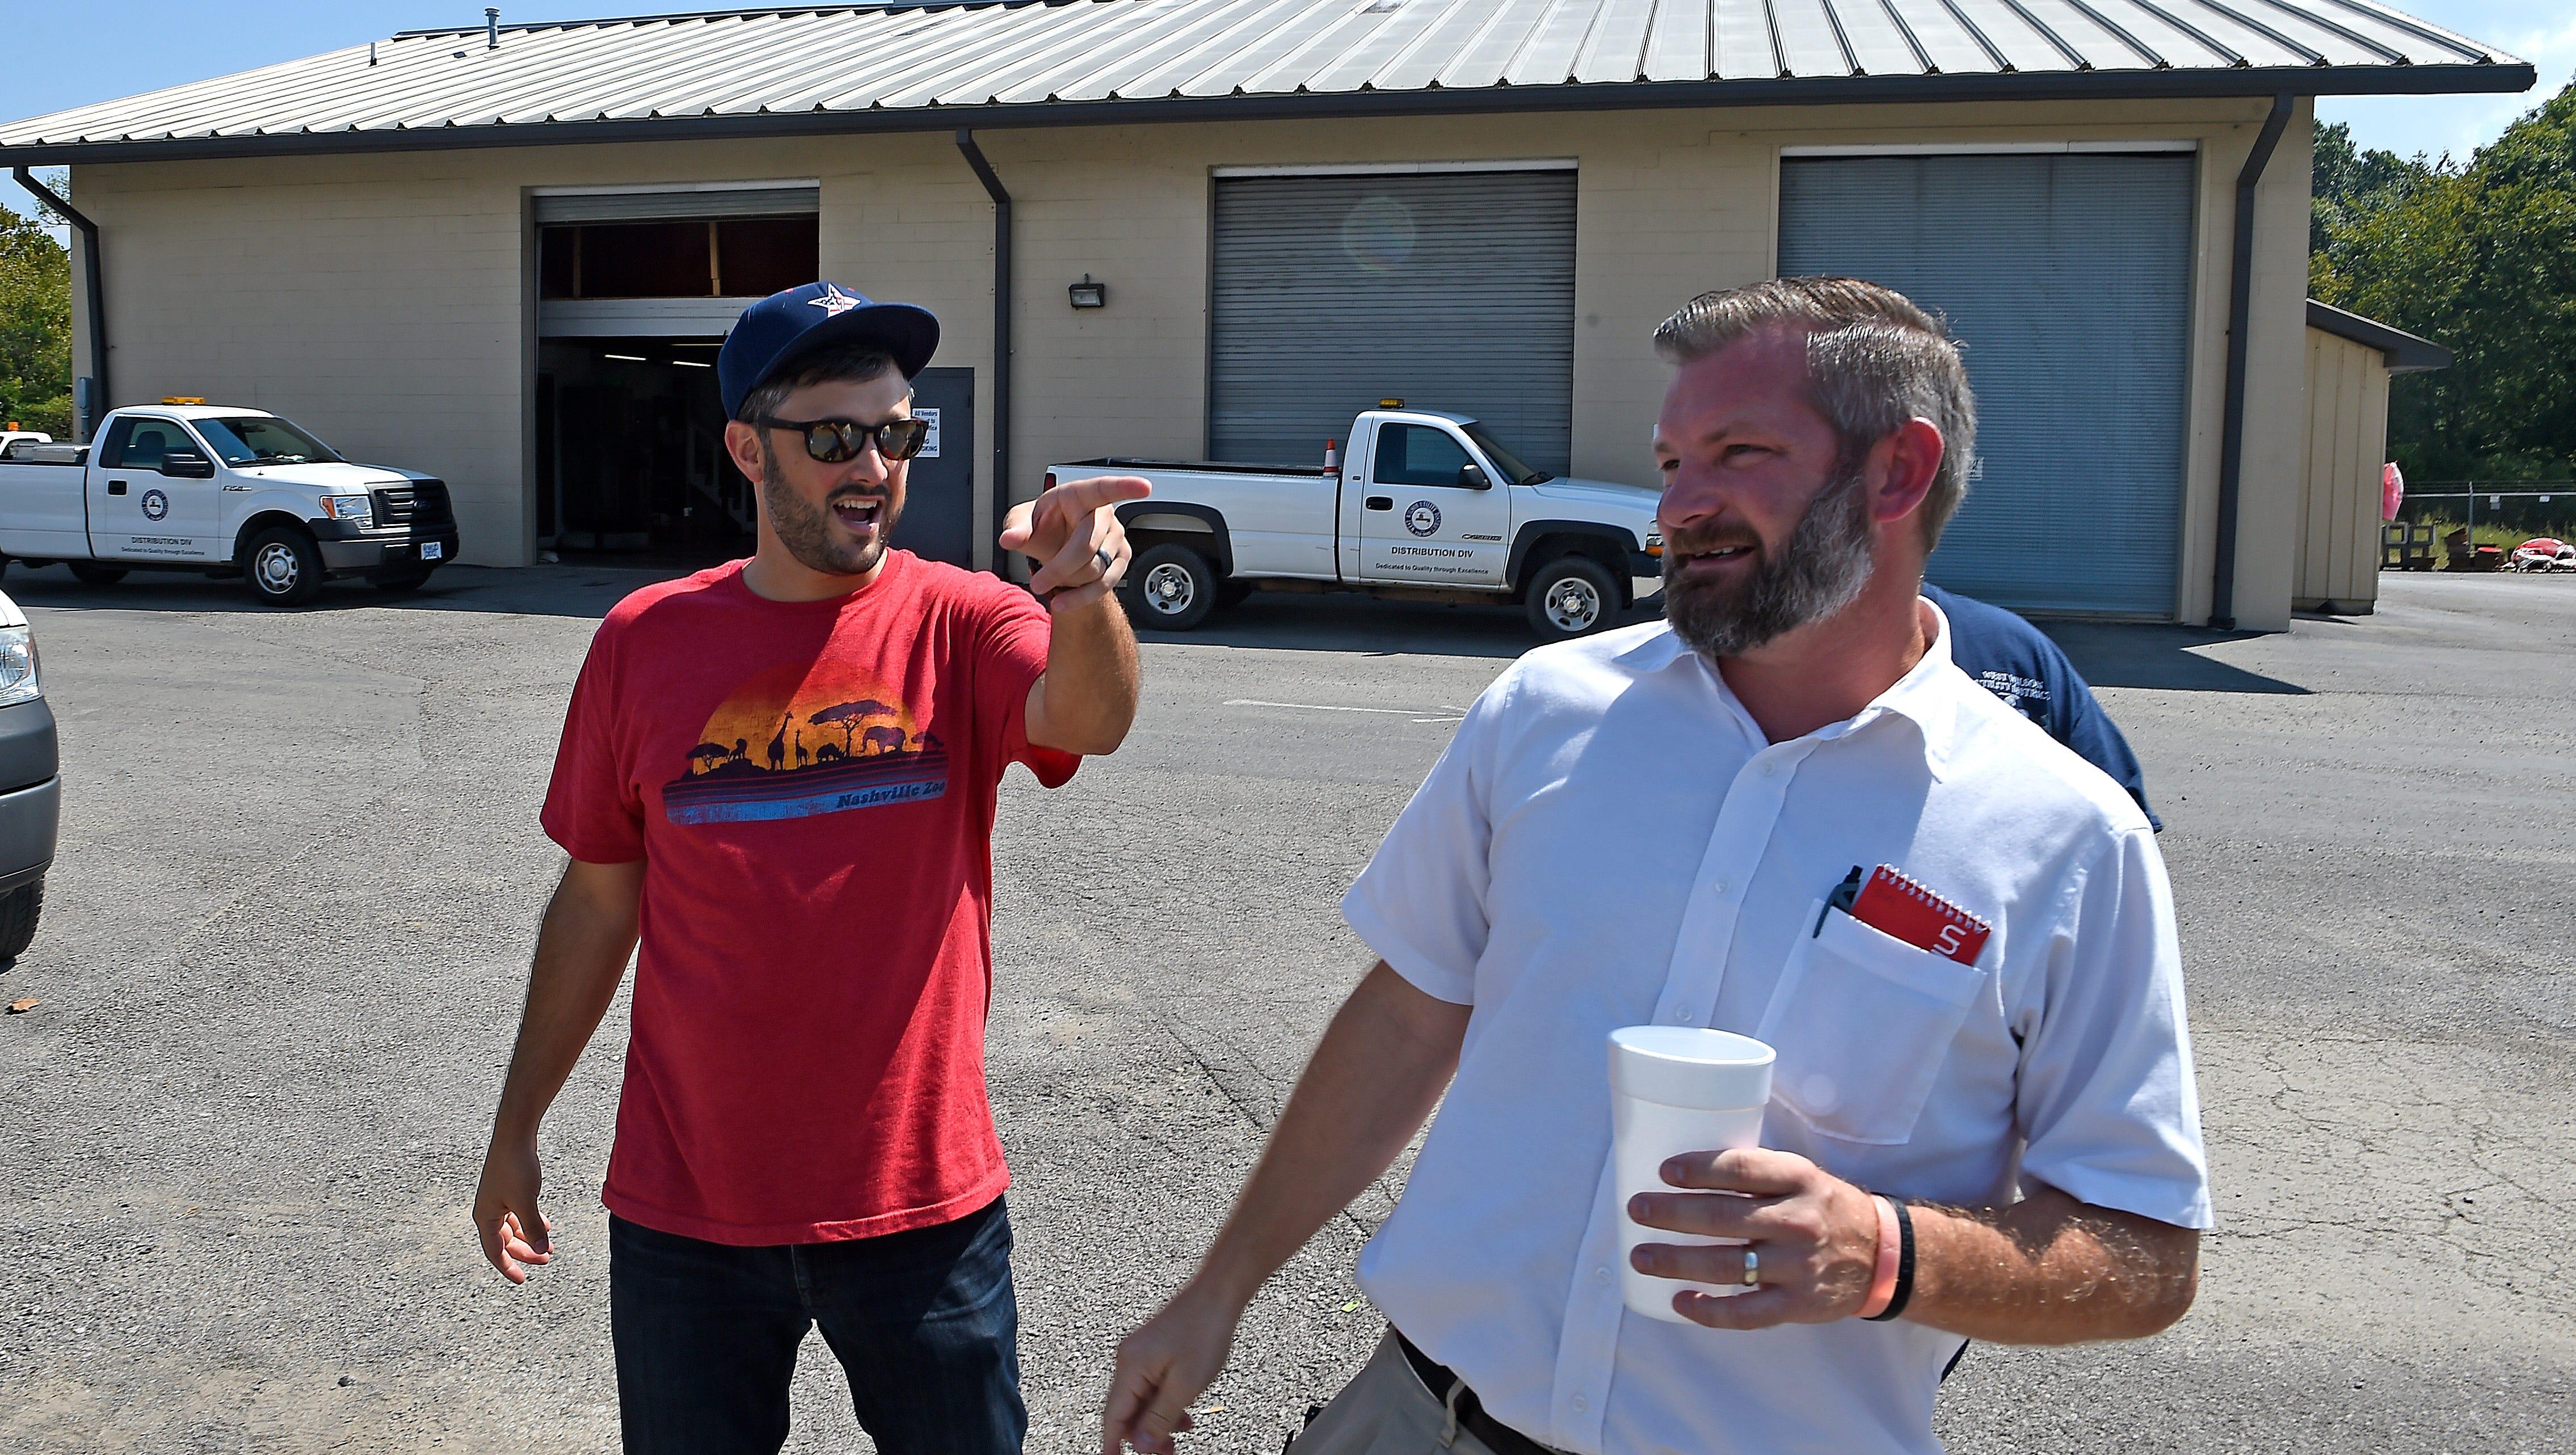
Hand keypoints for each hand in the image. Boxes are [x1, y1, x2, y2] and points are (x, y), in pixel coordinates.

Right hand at [473, 1135, 553, 1283]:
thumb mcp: (526, 1201)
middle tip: (547, 1260)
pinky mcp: (508, 1190)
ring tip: (550, 1245)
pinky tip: (546, 1225)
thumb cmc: (515, 1167)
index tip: (522, 1280)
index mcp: (485, 1217)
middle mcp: (488, 1211)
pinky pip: (518, 1214)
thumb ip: (533, 1227)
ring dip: (531, 1237)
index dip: (508, 1267)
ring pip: (514, 1228)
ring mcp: (498, 1200)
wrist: (515, 1135)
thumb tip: (542, 1250)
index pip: (495, 1251)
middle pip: (506, 1241)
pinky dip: (531, 1222)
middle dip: (526, 1252)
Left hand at [1003, 475, 1150, 610]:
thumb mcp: (1022, 521)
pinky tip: (1064, 601)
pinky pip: (1105, 583)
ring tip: (1050, 580)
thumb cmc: (1042, 526)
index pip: (1103, 489)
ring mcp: (1116, 536)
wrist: (1055, 546)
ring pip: (1095, 568)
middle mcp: (1103, 514)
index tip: (1143, 487)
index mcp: (1079, 495)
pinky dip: (1081, 596)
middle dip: (1059, 568)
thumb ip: (1016, 527)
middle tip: (1037, 583)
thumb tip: (1010, 538)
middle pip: (1087, 545)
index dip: (1124, 487)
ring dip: (1068, 581)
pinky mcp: (1121, 559)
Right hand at [1100, 1280, 1242, 1453]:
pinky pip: (1152, 1385)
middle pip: (1127, 1410)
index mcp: (1130, 1367)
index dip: (1113, 1444)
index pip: (1113, 1416)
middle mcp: (1128, 1359)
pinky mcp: (1153, 1350)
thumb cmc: (1204, 1332)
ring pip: (1141, 1399)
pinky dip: (1164, 1403)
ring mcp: (1140, 1353)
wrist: (1218, 1293)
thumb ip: (1160, 1418)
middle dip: (1143, 1435)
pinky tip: (1184, 1413)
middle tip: (1167, 1453)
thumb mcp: (1185, 1386)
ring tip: (1181, 1435)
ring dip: (1157, 1420)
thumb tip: (1140, 1446)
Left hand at [1627, 1148, 1879, 1327]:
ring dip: (1676, 1261)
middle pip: (1723, 1217)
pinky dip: (1709, 1310)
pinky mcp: (1798, 1303)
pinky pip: (1746, 1312)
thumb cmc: (1823, 1208)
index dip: (1699, 1169)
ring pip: (1726, 1265)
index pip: (1741, 1169)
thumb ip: (1755, 1175)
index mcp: (1798, 1179)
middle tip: (1637, 1209)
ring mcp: (1798, 1265)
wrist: (1881, 1253)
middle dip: (1671, 1214)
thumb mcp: (1800, 1176)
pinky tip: (1680, 1301)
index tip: (1664, 1171)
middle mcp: (1798, 1220)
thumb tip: (1682, 1171)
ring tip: (1641, 1256)